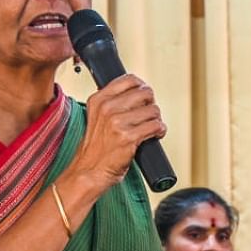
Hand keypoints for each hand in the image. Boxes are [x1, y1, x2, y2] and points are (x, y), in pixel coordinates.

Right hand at [73, 74, 165, 188]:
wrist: (90, 170)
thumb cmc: (98, 147)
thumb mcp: (97, 117)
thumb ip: (113, 102)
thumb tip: (139, 92)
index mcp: (99, 99)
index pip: (130, 80)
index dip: (142, 88)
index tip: (144, 99)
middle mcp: (107, 108)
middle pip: (145, 93)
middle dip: (151, 104)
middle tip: (149, 115)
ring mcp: (117, 122)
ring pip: (153, 110)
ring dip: (157, 120)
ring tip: (150, 128)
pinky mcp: (128, 137)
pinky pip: (156, 126)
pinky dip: (160, 131)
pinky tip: (155, 135)